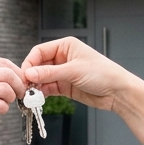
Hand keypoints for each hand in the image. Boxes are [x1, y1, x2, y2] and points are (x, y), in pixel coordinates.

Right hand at [0, 56, 25, 142]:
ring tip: (6, 102)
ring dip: (12, 98)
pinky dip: (3, 109)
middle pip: (8, 75)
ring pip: (6, 90)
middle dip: (19, 85)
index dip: (17, 73)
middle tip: (20, 94)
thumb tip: (14, 74)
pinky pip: (0, 106)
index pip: (3, 62)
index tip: (20, 82)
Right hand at [23, 37, 143, 144]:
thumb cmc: (103, 73)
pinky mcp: (65, 86)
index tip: (25, 75)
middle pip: (39, 65)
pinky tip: (38, 98)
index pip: (40, 51)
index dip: (30, 63)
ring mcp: (63, 73)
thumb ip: (50, 73)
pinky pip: (48, 88)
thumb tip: (29, 74)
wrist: (118, 92)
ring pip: (42, 78)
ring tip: (31, 95)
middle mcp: (62, 58)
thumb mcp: (74, 71)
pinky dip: (42, 93)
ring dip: (36, 86)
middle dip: (32, 76)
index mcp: (65, 46)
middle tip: (25, 87)